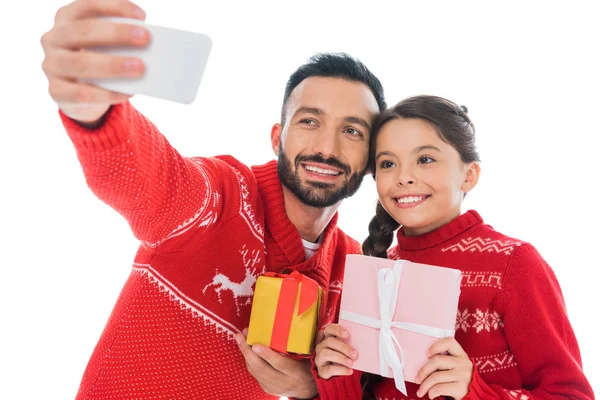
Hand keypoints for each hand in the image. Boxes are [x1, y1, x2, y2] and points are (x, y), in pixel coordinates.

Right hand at [40, 0, 149, 123]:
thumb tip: (146, 46)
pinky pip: (81, 93)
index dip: (114, 7)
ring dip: (113, 65)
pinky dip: (107, 94)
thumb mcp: (104, 45)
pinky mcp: (55, 90)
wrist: (78, 95)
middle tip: (145, 38)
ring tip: (140, 68)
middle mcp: (53, 38)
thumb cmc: (97, 60)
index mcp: (66, 18)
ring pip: (80, 63)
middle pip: (83, 31)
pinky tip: (127, 93)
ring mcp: (51, 64)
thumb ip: (118, 42)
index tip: (141, 16)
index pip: (87, 5)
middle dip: (116, 33)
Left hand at [236, 329, 316, 398]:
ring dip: (245, 354)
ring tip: (241, 338)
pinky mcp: (267, 389)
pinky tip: (246, 350)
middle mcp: (282, 381)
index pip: (278, 364)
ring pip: (255, 371)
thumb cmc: (310, 370)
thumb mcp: (313, 359)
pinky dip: (249, 361)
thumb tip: (322, 330)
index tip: (256, 344)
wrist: (308, 392)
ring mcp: (273, 387)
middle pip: (261, 367)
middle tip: (240, 336)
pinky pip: (255, 374)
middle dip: (247, 351)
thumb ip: (314, 345)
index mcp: (295, 373)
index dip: (266, 355)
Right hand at [314, 323, 356, 378]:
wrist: (334, 374)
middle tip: (355, 354)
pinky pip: (329, 369)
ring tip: (351, 363)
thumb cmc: (342, 357)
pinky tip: (349, 371)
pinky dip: (340, 370)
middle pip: (329, 341)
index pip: (329, 328)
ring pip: (326, 354)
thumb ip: (350, 344)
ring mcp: (319, 358)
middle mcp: (322, 346)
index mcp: (328, 338)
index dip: (337, 329)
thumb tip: (363, 343)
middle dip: (343, 347)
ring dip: (341, 358)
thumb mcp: (344, 349)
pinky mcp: (321, 370)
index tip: (347, 334)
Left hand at [415, 337, 472, 398]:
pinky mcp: (461, 388)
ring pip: (436, 377)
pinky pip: (439, 388)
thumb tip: (419, 362)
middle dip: (423, 371)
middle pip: (437, 361)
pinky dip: (431, 393)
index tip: (427, 354)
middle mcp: (463, 363)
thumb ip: (442, 360)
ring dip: (424, 386)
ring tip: (421, 391)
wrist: (471, 396)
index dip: (436, 346)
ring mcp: (463, 376)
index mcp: (460, 354)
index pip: (449, 342)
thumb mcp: (453, 366)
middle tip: (417, 379)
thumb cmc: (455, 380)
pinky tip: (431, 395)